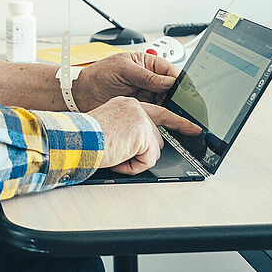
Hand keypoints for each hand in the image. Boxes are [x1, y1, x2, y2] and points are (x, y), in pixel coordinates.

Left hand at [73, 52, 178, 111]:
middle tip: (185, 106)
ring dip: (173, 108)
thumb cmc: (98, 75)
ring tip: (179, 115)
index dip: (181, 80)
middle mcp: (149, 79)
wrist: (83, 93)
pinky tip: (166, 120)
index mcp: (147, 64)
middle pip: (173, 87)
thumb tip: (169, 81)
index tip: (187, 90)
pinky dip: (163, 117)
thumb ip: (146, 76)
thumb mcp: (123, 70)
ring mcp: (146, 94)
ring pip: (167, 101)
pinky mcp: (142, 107)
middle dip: (179, 96)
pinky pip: (157, 112)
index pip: (170, 70)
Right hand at [88, 97, 202, 174]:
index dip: (177, 122)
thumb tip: (142, 146)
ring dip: (135, 159)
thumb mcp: (110, 127)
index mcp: (127, 104)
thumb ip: (128, 130)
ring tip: (114, 153)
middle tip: (122, 155)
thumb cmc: (84, 137)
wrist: (77, 140)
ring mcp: (141, 119)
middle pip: (155, 138)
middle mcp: (135, 107)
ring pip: (153, 151)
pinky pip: (148, 160)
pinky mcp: (143, 134)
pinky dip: (133, 166)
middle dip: (143, 152)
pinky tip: (118, 158)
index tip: (194, 128)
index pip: (159, 112)